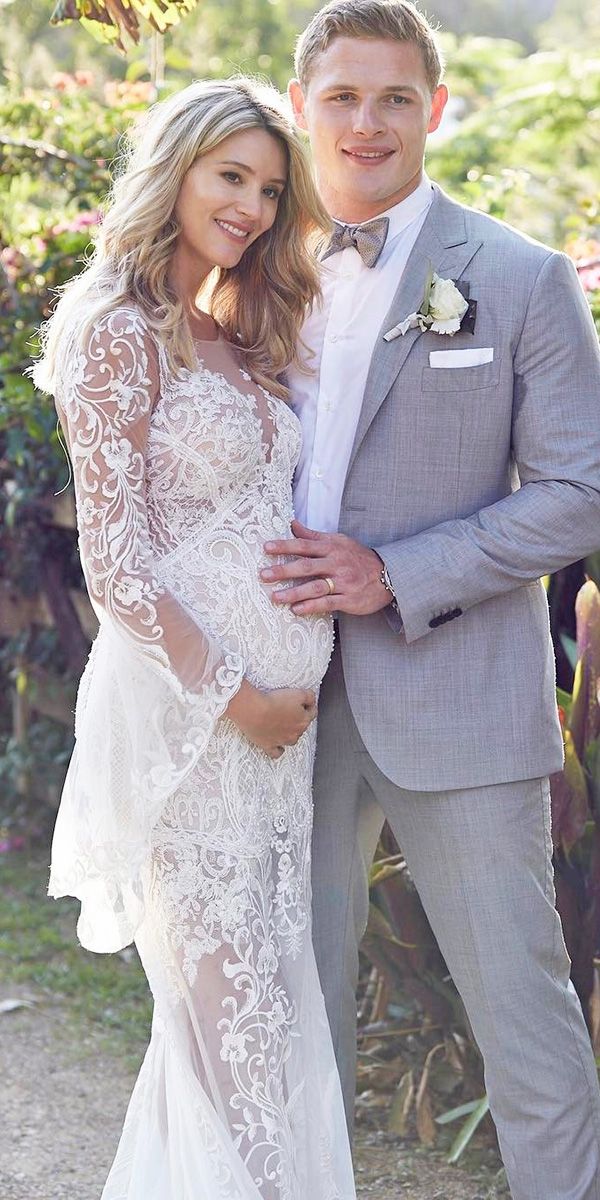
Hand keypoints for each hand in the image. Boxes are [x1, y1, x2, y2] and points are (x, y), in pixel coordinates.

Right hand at [226, 679, 316, 758]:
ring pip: (291, 740)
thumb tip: (312, 700)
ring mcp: (282, 741)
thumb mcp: (298, 693)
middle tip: (288, 710)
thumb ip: (309, 697)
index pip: (312, 713)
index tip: (303, 701)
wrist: (254, 711)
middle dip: (298, 719)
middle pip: (301, 726)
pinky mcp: (269, 746)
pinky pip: (276, 753)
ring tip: (282, 726)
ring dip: (289, 733)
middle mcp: (295, 733)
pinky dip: (277, 749)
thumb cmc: (275, 702)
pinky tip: (277, 745)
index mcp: (303, 720)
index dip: (308, 705)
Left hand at [260, 520, 391, 616]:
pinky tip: (296, 610)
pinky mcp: (349, 599)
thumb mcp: (339, 541)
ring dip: (294, 593)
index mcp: (332, 548)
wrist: (388, 575)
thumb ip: (313, 536)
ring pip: (315, 587)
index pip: (304, 545)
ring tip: (275, 597)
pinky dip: (311, 606)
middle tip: (263, 575)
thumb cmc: (358, 558)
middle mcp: (336, 564)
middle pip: (307, 566)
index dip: (285, 546)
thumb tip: (292, 523)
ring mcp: (343, 582)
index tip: (266, 548)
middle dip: (284, 570)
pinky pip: (328, 603)